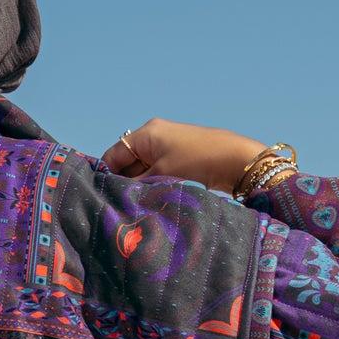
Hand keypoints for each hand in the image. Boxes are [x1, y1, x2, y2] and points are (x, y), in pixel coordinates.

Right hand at [101, 119, 267, 193]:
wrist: (234, 160)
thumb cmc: (196, 161)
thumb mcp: (161, 174)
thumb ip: (136, 184)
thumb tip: (117, 194)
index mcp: (146, 133)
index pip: (113, 155)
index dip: (106, 175)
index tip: (104, 196)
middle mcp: (153, 137)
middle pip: (126, 163)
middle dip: (124, 183)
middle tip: (121, 205)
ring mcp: (166, 148)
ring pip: (141, 171)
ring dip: (139, 187)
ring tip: (137, 205)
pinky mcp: (177, 159)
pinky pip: (155, 173)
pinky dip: (152, 185)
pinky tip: (152, 200)